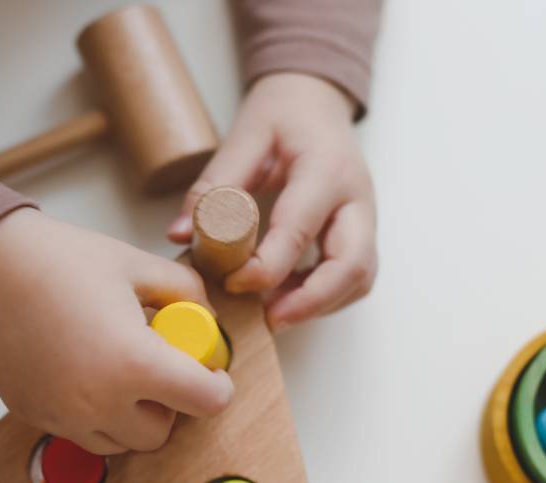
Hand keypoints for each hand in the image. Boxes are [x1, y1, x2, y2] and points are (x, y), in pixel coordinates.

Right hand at [0, 209, 233, 454]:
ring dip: (131, 417)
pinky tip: (86, 373)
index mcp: (134, 364)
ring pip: (120, 442)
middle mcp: (99, 402)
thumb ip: (185, 292)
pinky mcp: (36, 417)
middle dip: (170, 406)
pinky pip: (81, 432)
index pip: (205, 403)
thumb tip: (206, 318)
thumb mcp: (137, 265)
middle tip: (161, 371)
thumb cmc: (60, 261)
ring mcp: (64, 416)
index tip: (211, 374)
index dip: (216, 387)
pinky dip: (94, 414)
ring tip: (121, 373)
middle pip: (160, 434)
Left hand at [168, 72, 377, 330]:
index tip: (234, 282)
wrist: (316, 100)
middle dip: (312, 301)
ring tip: (274, 313)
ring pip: (359, 278)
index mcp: (326, 168)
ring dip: (320, 304)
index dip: (268, 266)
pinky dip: (323, 297)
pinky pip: (353, 277)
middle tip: (269, 320)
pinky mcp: (360, 234)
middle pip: (352, 266)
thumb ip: (213, 186)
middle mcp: (357, 198)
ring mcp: (365, 219)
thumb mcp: (243, 136)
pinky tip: (286, 299)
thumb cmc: (283, 115)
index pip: (301, 229)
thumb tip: (180, 236)